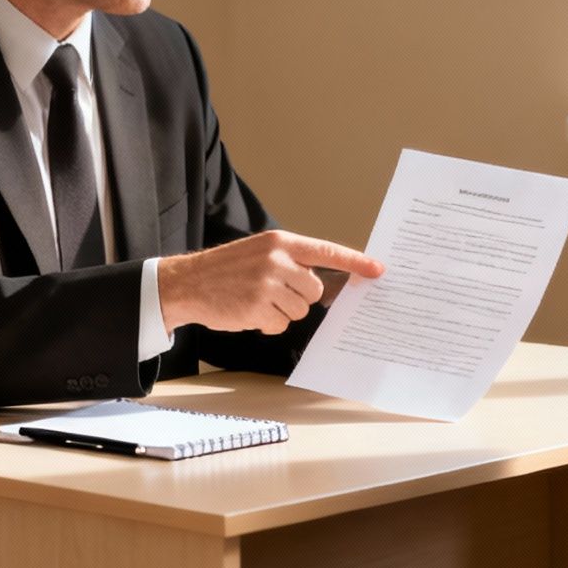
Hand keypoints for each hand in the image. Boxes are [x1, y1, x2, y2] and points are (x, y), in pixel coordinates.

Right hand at [157, 230, 382, 334]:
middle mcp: (276, 260)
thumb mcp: (261, 253)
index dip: (355, 262)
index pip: (326, 251)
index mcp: (280, 242)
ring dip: (282, 311)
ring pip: (300, 309)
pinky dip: (267, 323)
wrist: (188, 283)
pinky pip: (280, 324)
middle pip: (315, 290)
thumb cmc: (228, 270)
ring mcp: (267, 284)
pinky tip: (248, 311)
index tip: (378, 270)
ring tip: (257, 300)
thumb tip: (327, 285)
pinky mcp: (256, 308)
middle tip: (275, 292)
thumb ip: (292, 262)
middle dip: (300, 297)